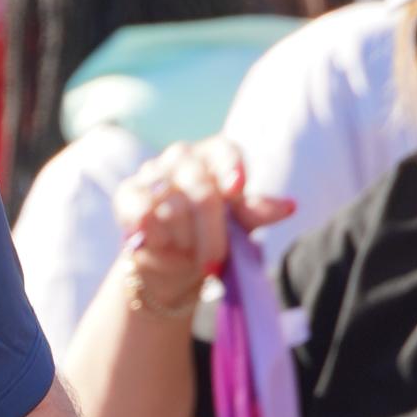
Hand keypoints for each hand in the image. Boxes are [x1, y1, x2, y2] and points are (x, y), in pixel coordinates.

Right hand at [113, 136, 292, 313]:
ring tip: (187, 253)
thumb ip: (256, 213)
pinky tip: (158, 244)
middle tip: (215, 260)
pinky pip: (142, 214)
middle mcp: (181, 158)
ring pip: (172, 206)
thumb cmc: (211, 237)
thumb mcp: (239, 228)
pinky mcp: (127, 194)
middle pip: (200, 187)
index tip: (236, 189)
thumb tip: (289, 206)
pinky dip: (154, 236)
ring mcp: (152, 173)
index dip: (230, 167)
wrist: (172, 266)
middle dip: (211, 232)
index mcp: (213, 157)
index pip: (223, 150)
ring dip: (184, 240)